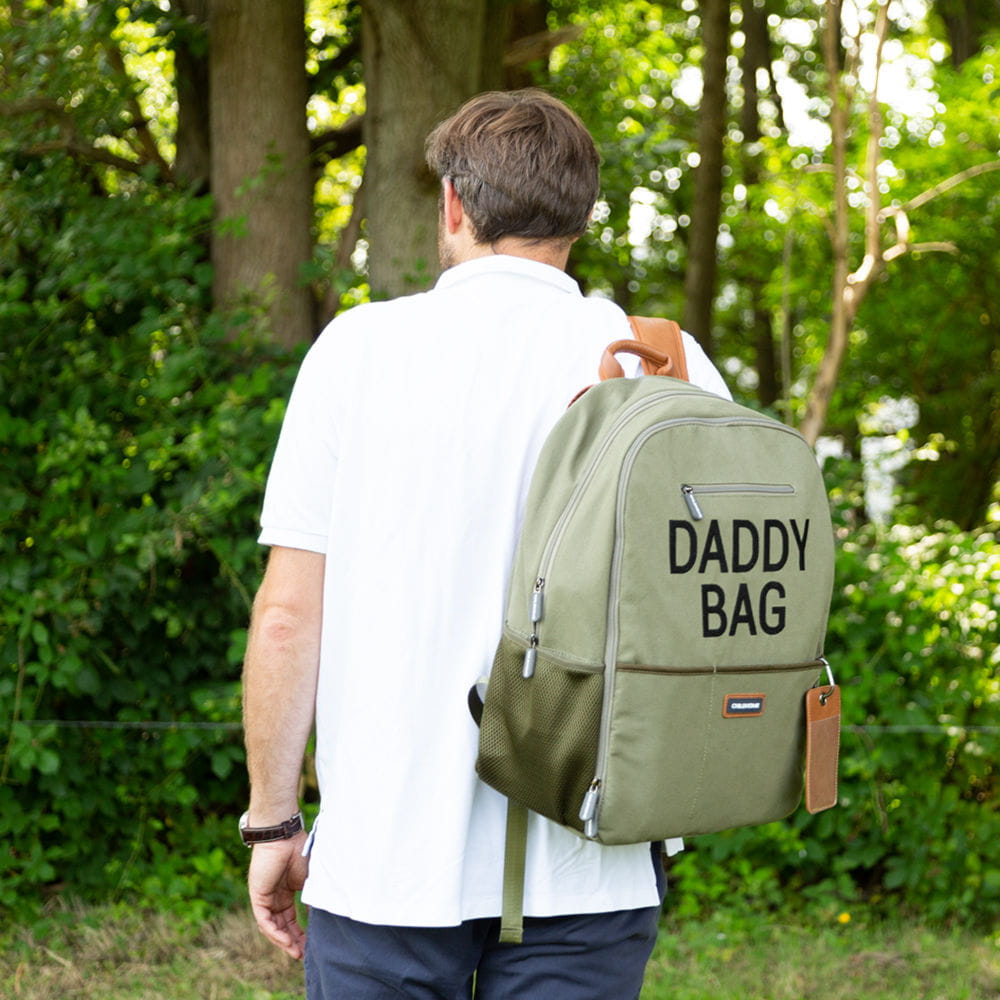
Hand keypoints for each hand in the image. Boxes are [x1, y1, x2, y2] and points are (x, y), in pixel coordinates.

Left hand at [247, 831, 309, 959]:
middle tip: (304, 955)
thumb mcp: (310, 879)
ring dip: (284, 940)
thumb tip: (322, 917)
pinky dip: (274, 932)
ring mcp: (265, 897)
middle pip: (282, 926)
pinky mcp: (258, 896)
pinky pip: (264, 920)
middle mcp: (274, 897)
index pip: (291, 920)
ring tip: (296, 952)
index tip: (310, 946)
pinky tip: (286, 940)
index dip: (300, 933)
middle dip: (293, 941)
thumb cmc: (299, 850)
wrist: (284, 835)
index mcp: (286, 892)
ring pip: (272, 927)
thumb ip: (313, 897)